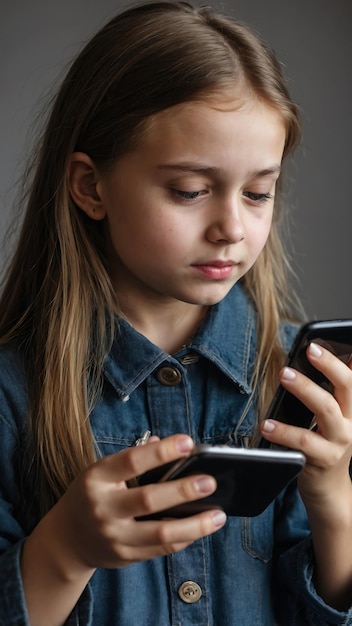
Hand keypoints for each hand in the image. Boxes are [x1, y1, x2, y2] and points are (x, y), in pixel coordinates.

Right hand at [51, 434, 226, 570]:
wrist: (67, 538)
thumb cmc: (92, 494)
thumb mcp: (102, 471)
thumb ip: (134, 458)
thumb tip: (168, 442)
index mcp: (97, 478)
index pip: (132, 461)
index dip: (161, 452)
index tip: (188, 442)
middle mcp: (103, 508)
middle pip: (148, 499)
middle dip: (183, 490)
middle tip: (210, 482)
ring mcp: (114, 536)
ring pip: (160, 533)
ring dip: (195, 525)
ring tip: (218, 515)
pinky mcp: (125, 556)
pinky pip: (161, 549)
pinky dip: (184, 539)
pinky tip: (201, 529)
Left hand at [260, 343, 351, 510]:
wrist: (329, 490)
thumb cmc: (324, 446)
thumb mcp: (333, 419)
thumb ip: (331, 394)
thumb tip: (325, 359)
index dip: (337, 361)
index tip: (317, 344)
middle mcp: (351, 424)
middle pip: (346, 388)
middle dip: (328, 367)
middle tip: (309, 351)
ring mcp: (338, 443)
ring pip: (325, 411)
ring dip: (304, 390)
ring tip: (282, 376)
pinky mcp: (322, 460)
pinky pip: (303, 443)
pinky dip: (284, 432)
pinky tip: (267, 425)